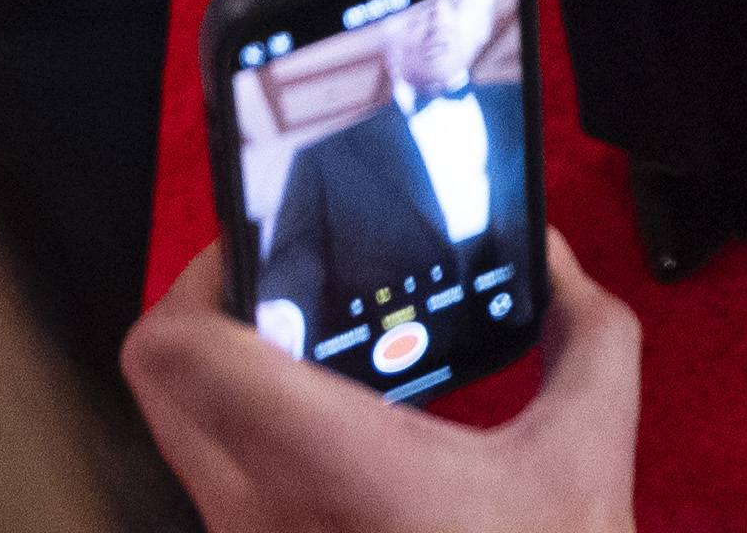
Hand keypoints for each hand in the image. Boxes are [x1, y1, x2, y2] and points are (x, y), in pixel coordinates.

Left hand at [125, 230, 641, 532]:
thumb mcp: (588, 452)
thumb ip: (584, 335)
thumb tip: (556, 267)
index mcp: (328, 465)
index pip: (182, 350)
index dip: (201, 271)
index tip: (260, 242)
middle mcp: (262, 515)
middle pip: (158, 379)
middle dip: (209, 310)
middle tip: (280, 285)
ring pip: (183, 434)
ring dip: (226, 376)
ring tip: (307, 346)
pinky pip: (217, 483)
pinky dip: (252, 436)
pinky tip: (333, 426)